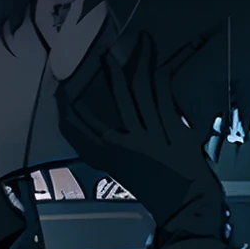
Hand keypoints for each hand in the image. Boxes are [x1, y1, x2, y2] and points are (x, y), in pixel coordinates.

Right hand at [57, 36, 224, 231]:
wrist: (184, 207)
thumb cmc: (156, 191)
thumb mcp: (125, 172)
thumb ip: (114, 149)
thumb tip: (109, 127)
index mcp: (106, 156)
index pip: (77, 126)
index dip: (68, 105)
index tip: (64, 90)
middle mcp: (122, 142)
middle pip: (111, 98)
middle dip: (107, 70)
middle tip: (105, 50)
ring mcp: (147, 133)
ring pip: (138, 89)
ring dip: (139, 61)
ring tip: (140, 41)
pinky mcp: (170, 128)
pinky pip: (161, 95)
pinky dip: (161, 75)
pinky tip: (160, 61)